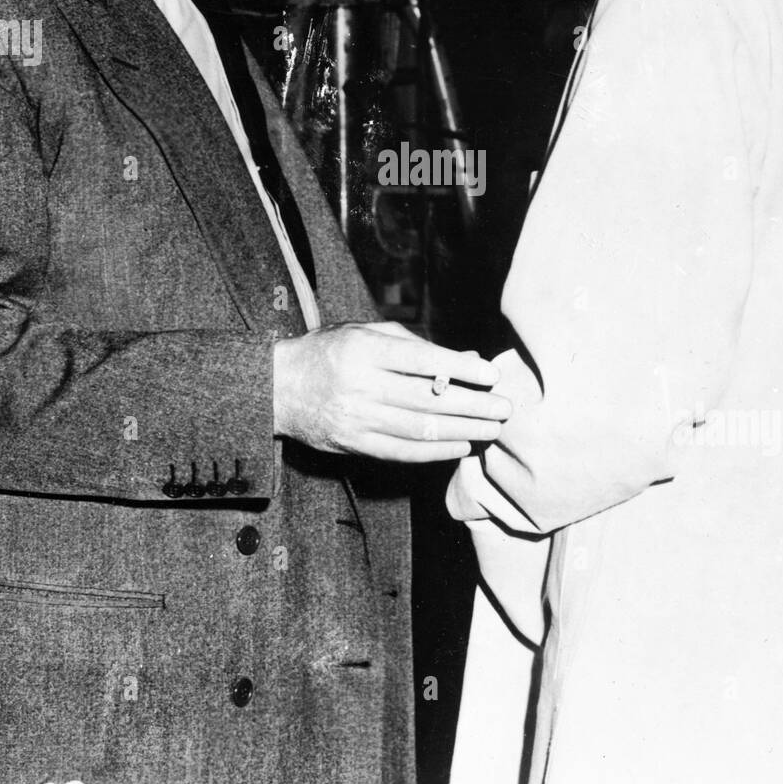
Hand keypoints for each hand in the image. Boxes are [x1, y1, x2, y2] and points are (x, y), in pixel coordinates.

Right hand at [272, 322, 510, 461]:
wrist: (278, 387)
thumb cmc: (329, 352)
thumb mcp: (365, 332)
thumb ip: (414, 343)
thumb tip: (466, 356)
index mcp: (365, 350)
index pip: (422, 359)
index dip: (461, 367)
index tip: (491, 373)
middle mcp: (361, 385)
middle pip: (427, 398)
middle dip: (472, 404)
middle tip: (504, 408)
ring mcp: (356, 418)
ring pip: (419, 428)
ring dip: (462, 430)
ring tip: (491, 428)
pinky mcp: (353, 443)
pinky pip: (401, 451)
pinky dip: (434, 451)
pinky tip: (460, 445)